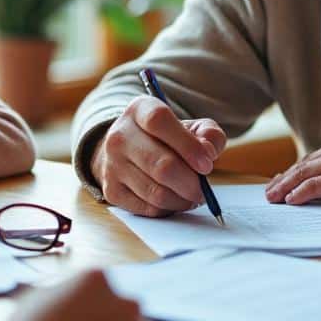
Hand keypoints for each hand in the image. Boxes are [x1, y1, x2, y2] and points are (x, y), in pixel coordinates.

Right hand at [90, 95, 226, 216]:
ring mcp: (112, 164)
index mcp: (139, 111)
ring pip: (156, 193)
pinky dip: (168, 209)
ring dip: (182, 200)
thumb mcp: (189, 127)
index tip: (207, 164)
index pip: (159, 122)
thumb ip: (209, 134)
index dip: (187, 145)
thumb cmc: (166, 139)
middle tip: (203, 190)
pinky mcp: (111, 190)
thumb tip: (208, 153)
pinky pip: (148, 208)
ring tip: (191, 195)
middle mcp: (119, 135)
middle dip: (191, 184)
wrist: (126, 152)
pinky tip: (174, 199)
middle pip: (161, 166)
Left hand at [264, 131, 320, 210]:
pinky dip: (300, 192)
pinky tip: (290, 200)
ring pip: (305, 174)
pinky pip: (316, 185)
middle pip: (303, 165)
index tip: (279, 184)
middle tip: (268, 193)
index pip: (311, 160)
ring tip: (273, 198)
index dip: (292, 173)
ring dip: (285, 187)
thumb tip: (320, 190)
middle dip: (283, 180)